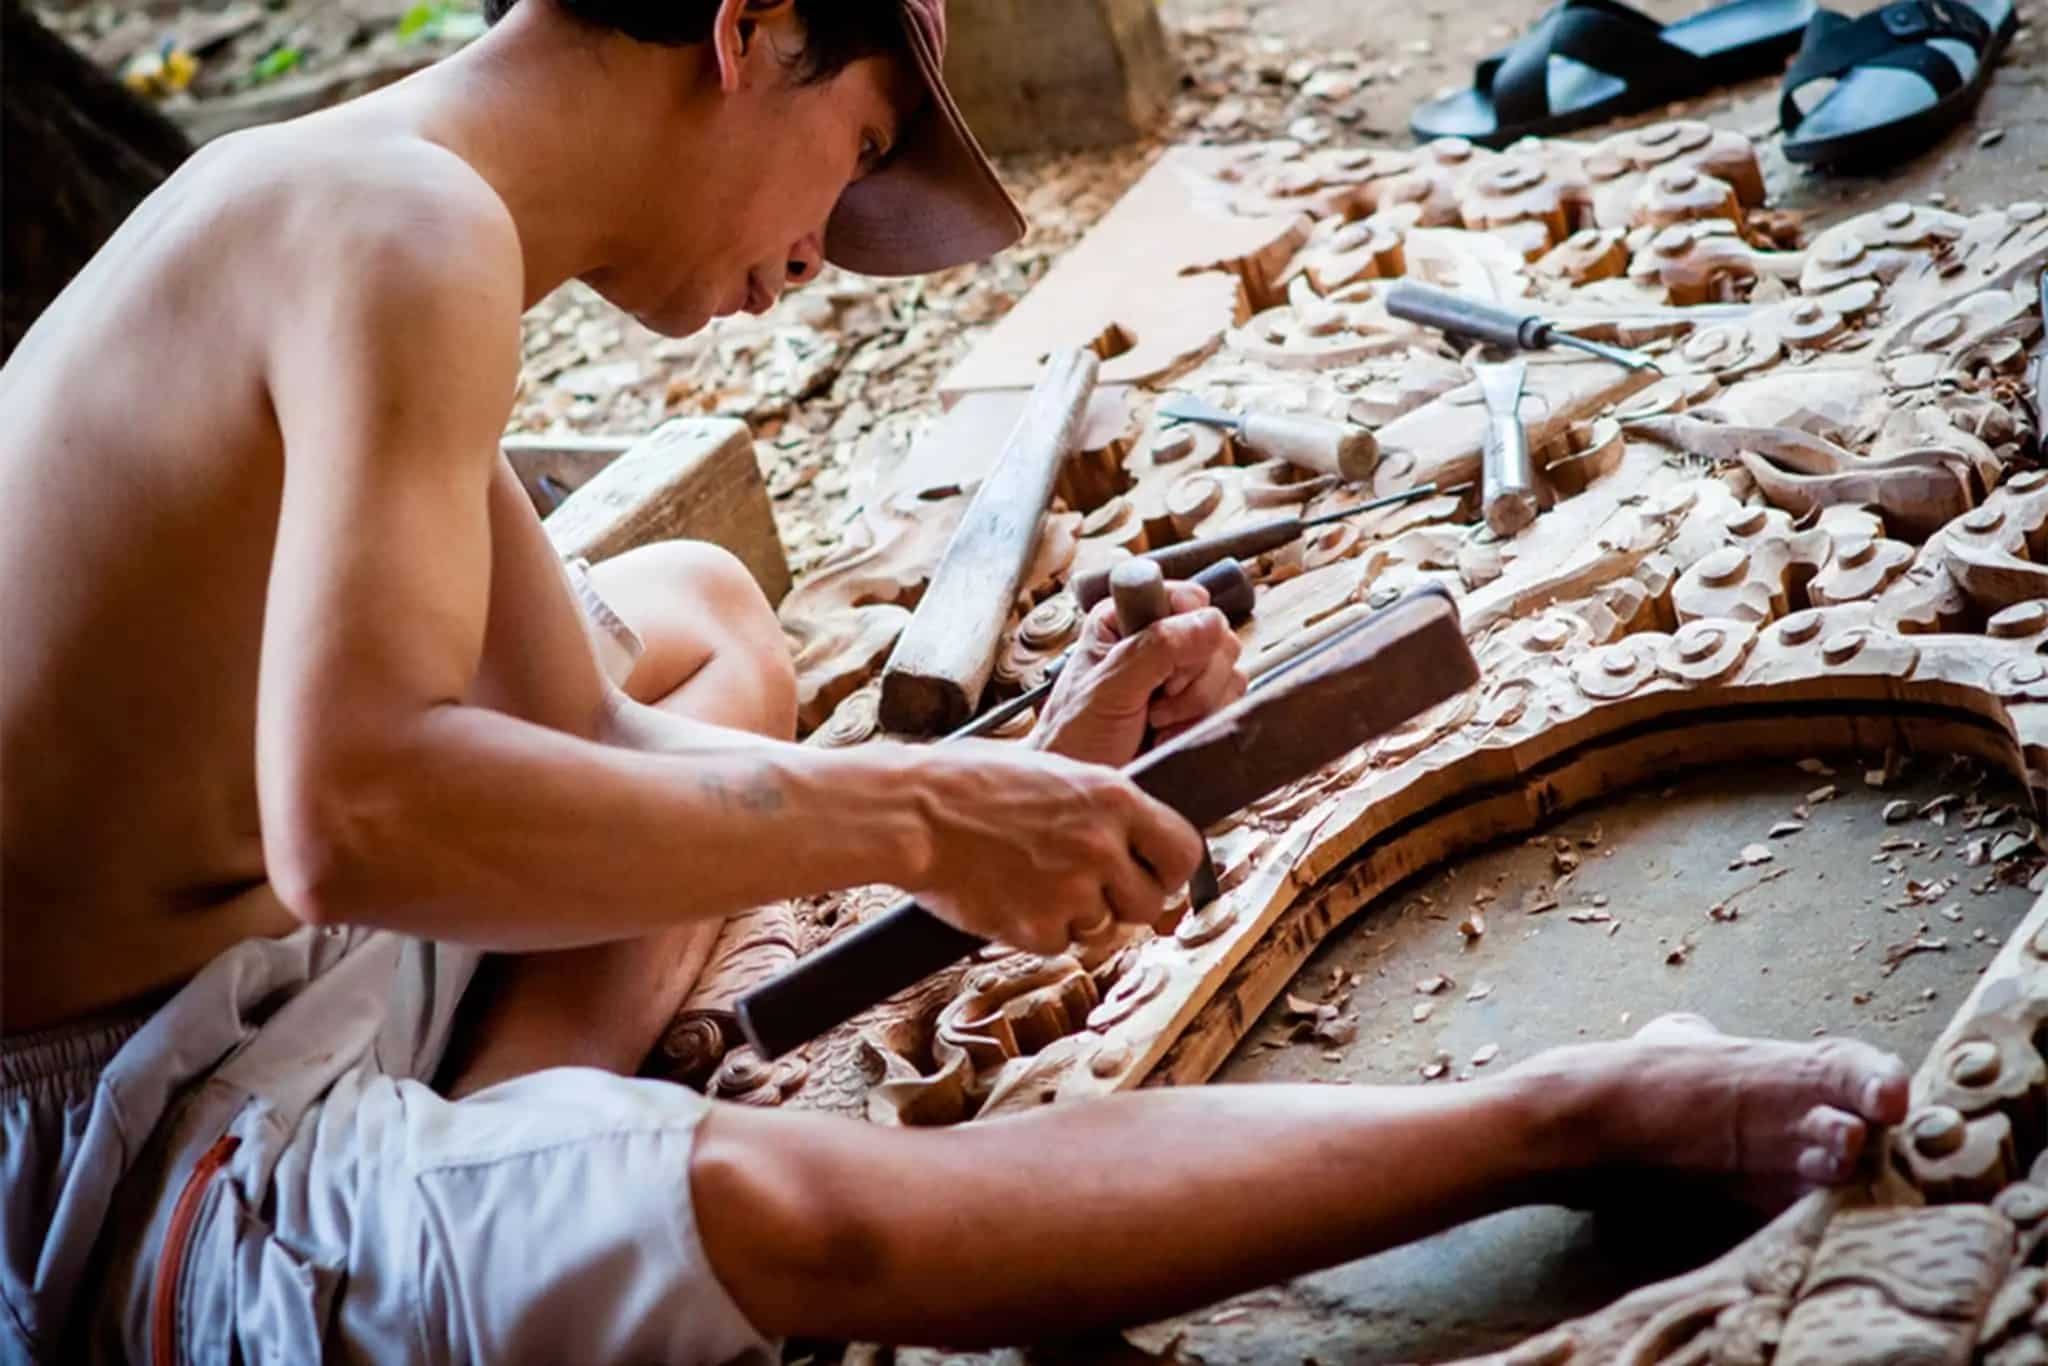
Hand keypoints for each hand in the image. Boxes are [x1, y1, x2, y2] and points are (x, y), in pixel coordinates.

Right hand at [901, 740, 1206, 953]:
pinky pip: (1059, 945)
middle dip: (1122, 901)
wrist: (912, 812)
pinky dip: (1039, 932)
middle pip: (1149, 902)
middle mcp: (1102, 846)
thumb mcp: (1052, 772)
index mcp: (1112, 798)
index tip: (1153, 872)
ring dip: (1078, 917)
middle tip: (1088, 887)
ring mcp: (1072, 892)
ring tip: (1032, 883)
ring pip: (1104, 929)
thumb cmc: (967, 781)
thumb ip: (1097, 805)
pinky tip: (1009, 899)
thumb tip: (1128, 832)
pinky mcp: (1037, 929)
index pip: (1184, 850)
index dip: (1170, 868)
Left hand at [1031, 580, 1245, 766]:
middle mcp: (1158, 638)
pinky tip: (1171, 735)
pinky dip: (1204, 724)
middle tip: (1154, 704)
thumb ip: (1156, 650)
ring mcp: (1181, 672)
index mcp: (1127, 616)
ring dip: (1196, 706)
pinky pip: (1231, 701)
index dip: (1188, 633)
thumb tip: (1209, 622)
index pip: (1189, 599)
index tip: (1163, 672)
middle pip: (1217, 636)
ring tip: (1157, 723)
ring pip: (1229, 670)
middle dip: (1192, 680)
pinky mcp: (1198, 704)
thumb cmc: (1075, 737)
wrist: (1083, 791)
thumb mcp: (1109, 689)